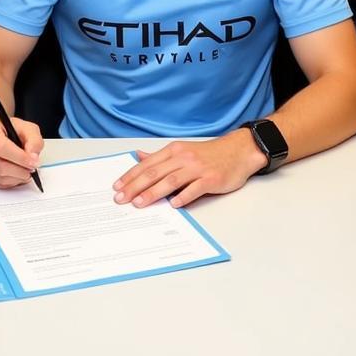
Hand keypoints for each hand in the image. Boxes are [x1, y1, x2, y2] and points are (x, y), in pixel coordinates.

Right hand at [0, 112, 43, 188]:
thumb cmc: (5, 129)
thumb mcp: (24, 126)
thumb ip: (33, 139)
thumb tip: (33, 157)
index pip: (0, 146)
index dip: (19, 157)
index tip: (33, 162)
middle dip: (21, 171)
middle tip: (32, 169)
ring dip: (16, 178)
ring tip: (24, 171)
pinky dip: (8, 183)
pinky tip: (13, 174)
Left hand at [112, 129, 265, 208]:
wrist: (239, 151)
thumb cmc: (209, 154)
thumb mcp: (182, 150)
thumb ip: (160, 156)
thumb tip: (138, 156)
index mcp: (174, 150)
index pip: (147, 164)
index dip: (130, 176)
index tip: (117, 186)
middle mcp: (183, 158)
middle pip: (155, 172)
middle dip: (135, 186)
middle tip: (121, 198)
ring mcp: (197, 168)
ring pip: (171, 180)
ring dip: (153, 192)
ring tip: (139, 203)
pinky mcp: (211, 178)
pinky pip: (195, 188)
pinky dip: (183, 196)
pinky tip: (173, 205)